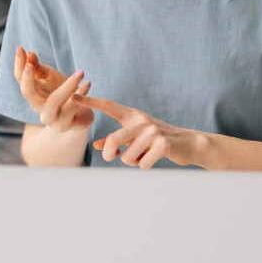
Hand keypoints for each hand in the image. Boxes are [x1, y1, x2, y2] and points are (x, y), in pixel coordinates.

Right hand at [13, 46, 93, 132]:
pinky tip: (87, 84)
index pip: (20, 79)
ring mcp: (52, 119)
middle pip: (28, 93)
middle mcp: (39, 108)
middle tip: (31, 64)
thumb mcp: (51, 78)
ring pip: (54, 102)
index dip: (18, 64)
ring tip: (81, 72)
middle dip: (28, 78)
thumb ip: (40, 68)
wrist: (80, 116)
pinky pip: (74, 109)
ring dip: (68, 86)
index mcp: (33, 95)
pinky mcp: (67, 125)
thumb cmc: (63, 93)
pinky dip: (82, 95)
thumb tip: (30, 55)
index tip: (21, 49)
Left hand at [70, 94, 205, 168]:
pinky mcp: (163, 144)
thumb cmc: (158, 141)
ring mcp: (153, 132)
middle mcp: (142, 121)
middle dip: (109, 154)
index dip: (92, 101)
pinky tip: (154, 159)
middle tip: (111, 158)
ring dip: (132, 162)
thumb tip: (96, 145)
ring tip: (143, 156)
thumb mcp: (137, 137)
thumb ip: (117, 140)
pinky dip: (145, 166)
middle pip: (114, 141)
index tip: (74, 96)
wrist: (188, 144)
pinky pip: (142, 164)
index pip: (109, 107)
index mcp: (133, 116)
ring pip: (127, 157)